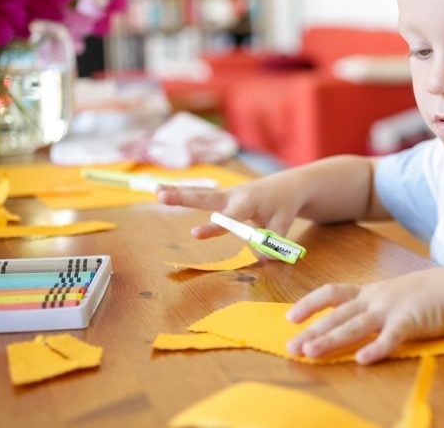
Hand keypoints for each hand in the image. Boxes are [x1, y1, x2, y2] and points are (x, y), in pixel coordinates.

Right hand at [156, 175, 300, 238]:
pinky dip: (182, 192)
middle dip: (184, 198)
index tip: (195, 234)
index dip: (214, 226)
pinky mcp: (222, 197)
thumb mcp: (283, 225)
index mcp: (249, 202)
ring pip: (200, 194)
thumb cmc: (284, 206)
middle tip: (161, 197)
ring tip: (156, 191)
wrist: (287, 185)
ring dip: (178, 192)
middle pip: (206, 198)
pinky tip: (160, 190)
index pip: (230, 217)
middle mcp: (234, 196)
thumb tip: (259, 258)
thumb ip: (272, 242)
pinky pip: (201, 196)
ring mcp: (226, 195)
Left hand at [286, 267, 443, 363]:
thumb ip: (374, 306)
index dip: (310, 304)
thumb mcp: (394, 294)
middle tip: (291, 347)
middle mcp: (375, 299)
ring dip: (330, 340)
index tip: (290, 317)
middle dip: (312, 331)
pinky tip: (362, 360)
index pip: (332, 293)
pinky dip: (376, 348)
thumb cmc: (428, 294)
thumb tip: (353, 321)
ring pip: (354, 326)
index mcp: (370, 291)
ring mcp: (391, 309)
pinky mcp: (409, 322)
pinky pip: (389, 337)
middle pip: (337, 315)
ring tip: (310, 353)